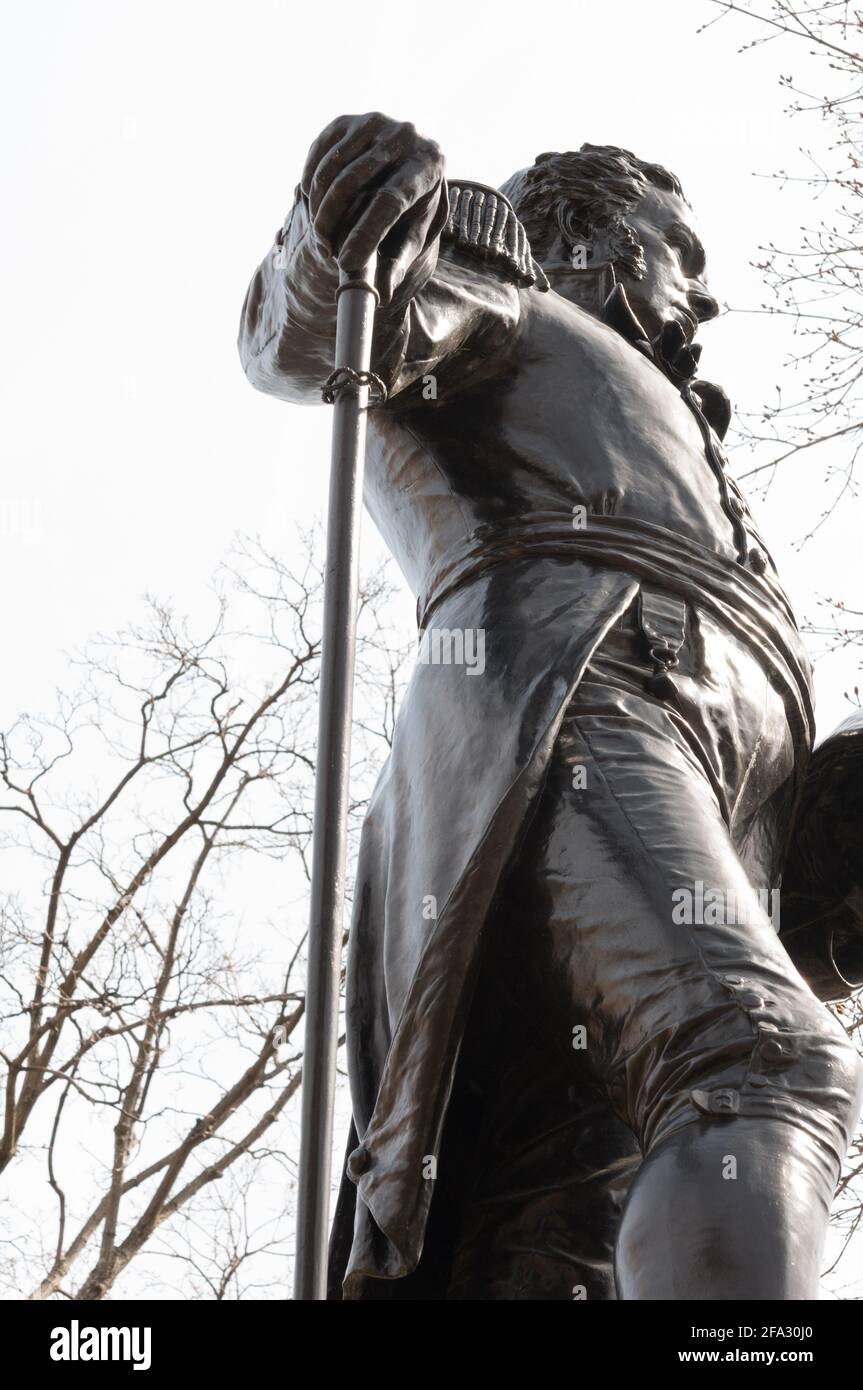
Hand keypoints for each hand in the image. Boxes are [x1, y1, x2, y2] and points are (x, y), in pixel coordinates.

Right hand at [300, 112, 445, 301]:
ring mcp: (374, 122)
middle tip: (326, 250)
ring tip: (323, 233)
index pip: (390, 201)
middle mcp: (405, 136)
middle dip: (333, 222)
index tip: (345, 262)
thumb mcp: (411, 236)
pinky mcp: (348, 121)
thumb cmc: (412, 211)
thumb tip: (382, 294)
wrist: (408, 165)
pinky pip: (318, 156)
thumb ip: (398, 263)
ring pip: (331, 169)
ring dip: (319, 207)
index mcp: (428, 167)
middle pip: (354, 183)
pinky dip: (312, 184)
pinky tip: (318, 205)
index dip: (365, 233)